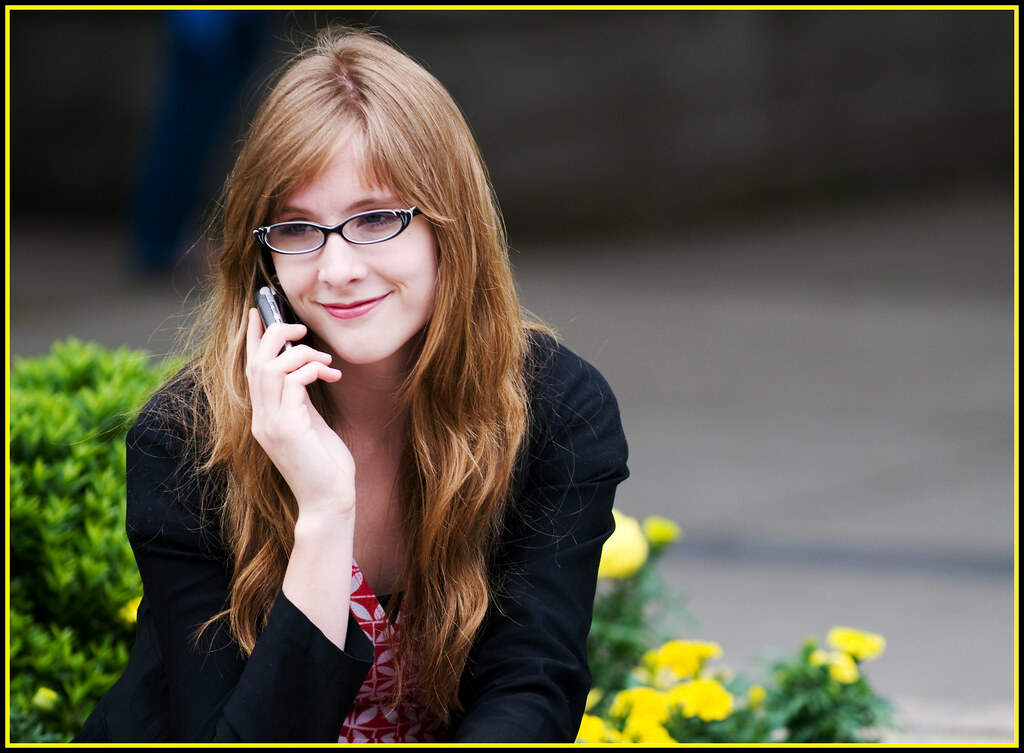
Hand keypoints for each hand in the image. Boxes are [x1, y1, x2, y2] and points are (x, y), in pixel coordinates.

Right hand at [245, 309, 354, 519]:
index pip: (250, 369)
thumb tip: (303, 372)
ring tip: (325, 359)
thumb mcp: (310, 424)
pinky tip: (329, 373)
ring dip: (299, 352)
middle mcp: (261, 418)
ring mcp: (270, 424)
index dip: (252, 338)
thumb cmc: (326, 466)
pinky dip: (309, 369)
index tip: (258, 312)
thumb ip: (300, 400)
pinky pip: (291, 382)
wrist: (329, 501)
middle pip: (255, 362)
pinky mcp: (287, 428)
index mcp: (264, 416)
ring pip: (269, 368)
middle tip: (299, 326)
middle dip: (273, 334)